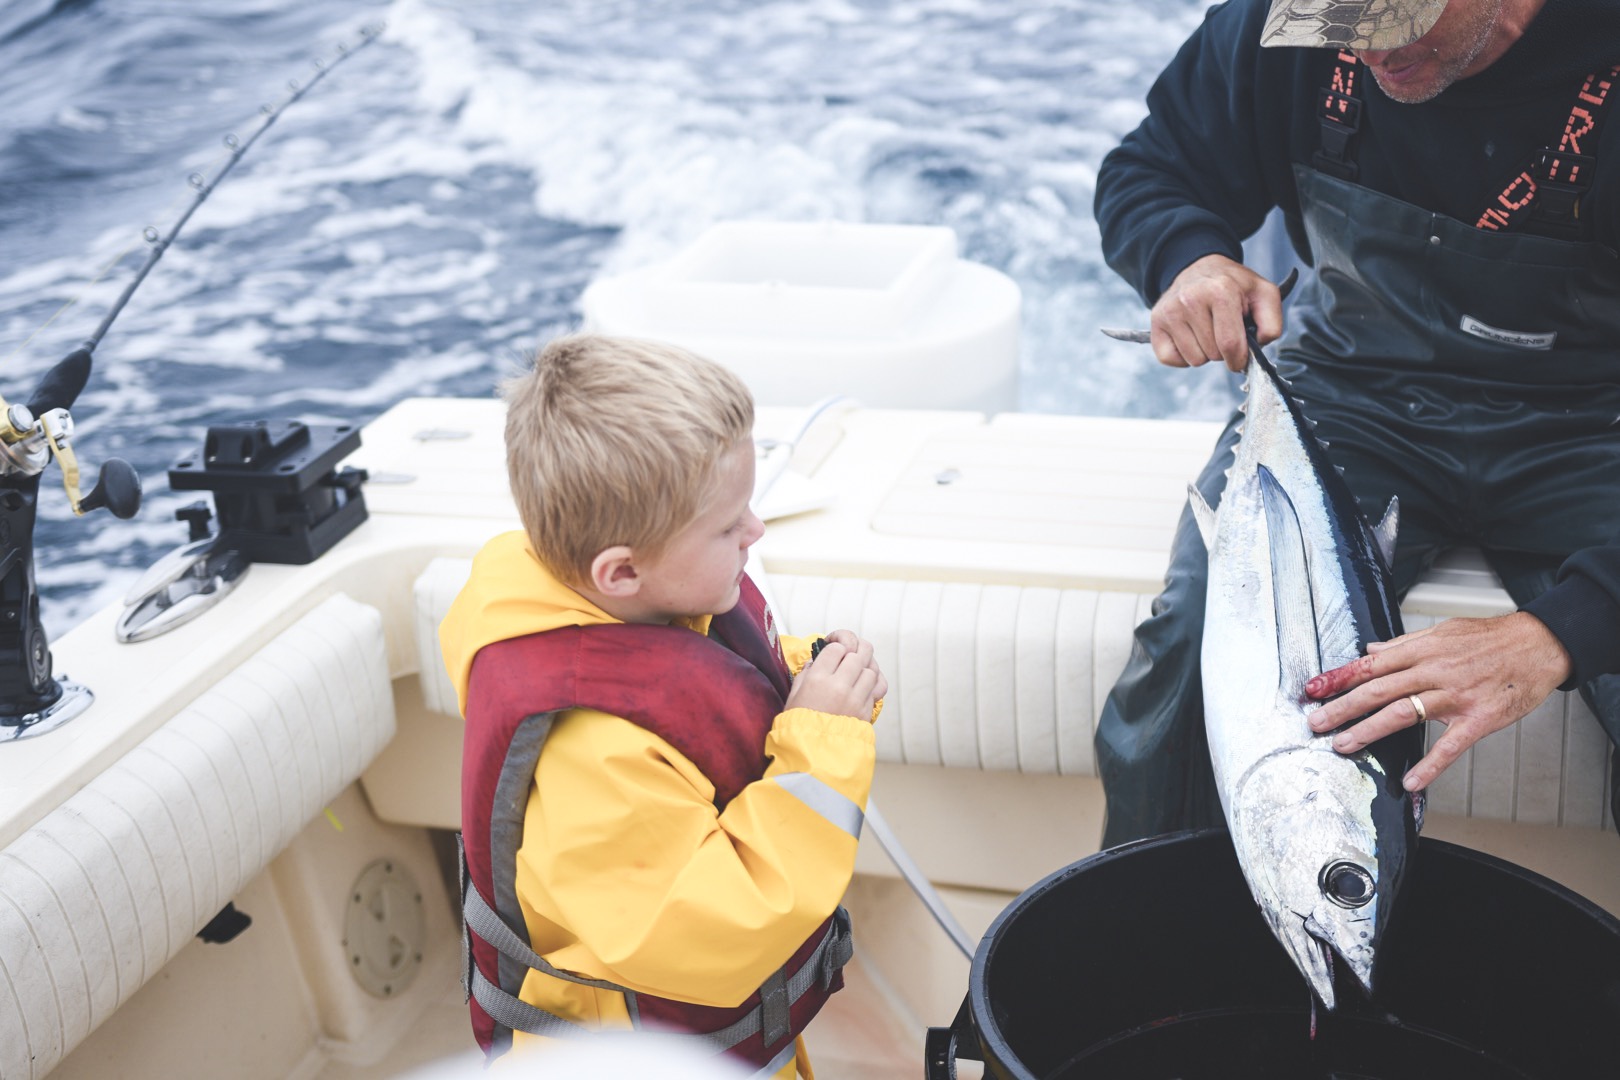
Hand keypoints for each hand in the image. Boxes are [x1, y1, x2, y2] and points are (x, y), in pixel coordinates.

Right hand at [785, 629, 886, 722]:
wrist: (811, 753)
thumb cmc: (798, 724)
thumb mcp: (794, 693)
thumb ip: (808, 672)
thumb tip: (819, 659)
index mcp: (818, 679)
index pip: (837, 648)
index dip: (836, 645)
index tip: (832, 649)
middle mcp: (840, 686)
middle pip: (859, 653)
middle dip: (855, 647)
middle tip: (849, 649)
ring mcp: (855, 699)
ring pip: (871, 669)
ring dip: (865, 665)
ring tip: (856, 666)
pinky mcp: (866, 711)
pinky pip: (878, 687)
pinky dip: (874, 680)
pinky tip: (867, 679)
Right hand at [1150, 254, 1283, 371]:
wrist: (1200, 267)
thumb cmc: (1233, 285)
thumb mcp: (1264, 294)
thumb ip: (1272, 322)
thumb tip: (1258, 345)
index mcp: (1221, 291)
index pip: (1230, 345)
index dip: (1239, 359)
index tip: (1241, 357)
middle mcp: (1190, 299)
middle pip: (1212, 355)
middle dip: (1223, 352)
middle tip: (1223, 330)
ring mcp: (1170, 311)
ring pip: (1193, 360)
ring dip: (1204, 353)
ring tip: (1207, 330)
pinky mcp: (1156, 321)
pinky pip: (1170, 359)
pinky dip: (1183, 355)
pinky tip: (1190, 336)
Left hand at [1303, 612, 1573, 791]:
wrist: (1539, 644)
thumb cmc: (1489, 639)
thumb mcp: (1442, 632)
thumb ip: (1403, 645)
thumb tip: (1369, 651)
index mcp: (1421, 650)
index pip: (1370, 665)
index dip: (1338, 677)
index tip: (1312, 689)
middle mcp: (1433, 671)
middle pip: (1378, 690)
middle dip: (1342, 707)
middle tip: (1316, 723)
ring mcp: (1455, 695)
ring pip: (1403, 713)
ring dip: (1369, 731)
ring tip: (1344, 745)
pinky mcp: (1479, 718)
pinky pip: (1450, 745)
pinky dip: (1430, 765)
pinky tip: (1410, 782)